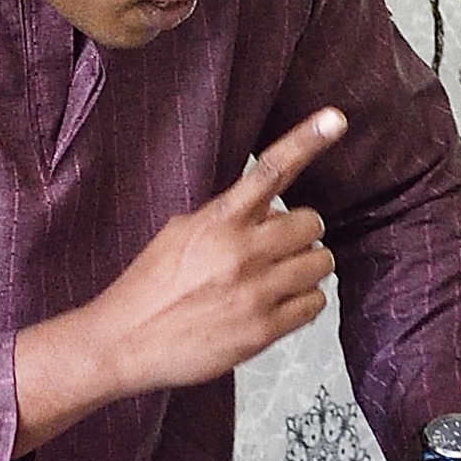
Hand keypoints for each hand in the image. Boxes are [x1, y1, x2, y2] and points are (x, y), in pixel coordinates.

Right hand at [15, 110, 344, 447]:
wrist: (124, 342)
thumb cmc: (149, 287)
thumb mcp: (180, 233)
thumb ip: (225, 218)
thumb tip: (265, 211)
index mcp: (219, 221)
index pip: (271, 169)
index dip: (308, 140)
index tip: (336, 119)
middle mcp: (242, 251)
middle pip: (312, 223)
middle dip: (302, 235)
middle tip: (281, 248)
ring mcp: (256, 291)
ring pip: (320, 264)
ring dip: (305, 269)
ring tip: (277, 279)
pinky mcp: (264, 330)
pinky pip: (314, 304)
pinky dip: (303, 302)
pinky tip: (277, 304)